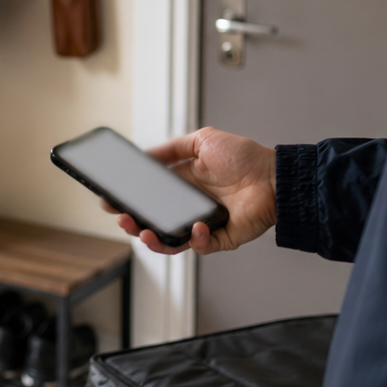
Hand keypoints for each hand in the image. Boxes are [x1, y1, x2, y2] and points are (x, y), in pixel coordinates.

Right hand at [113, 126, 276, 255]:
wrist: (274, 176)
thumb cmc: (245, 157)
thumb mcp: (203, 140)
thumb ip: (173, 149)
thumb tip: (145, 155)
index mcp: (185, 184)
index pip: (151, 197)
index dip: (132, 200)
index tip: (112, 200)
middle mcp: (191, 206)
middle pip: (155, 221)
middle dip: (135, 223)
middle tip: (122, 217)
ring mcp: (205, 224)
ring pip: (171, 240)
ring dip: (154, 239)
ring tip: (144, 232)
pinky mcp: (222, 238)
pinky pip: (202, 246)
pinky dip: (195, 240)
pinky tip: (195, 228)